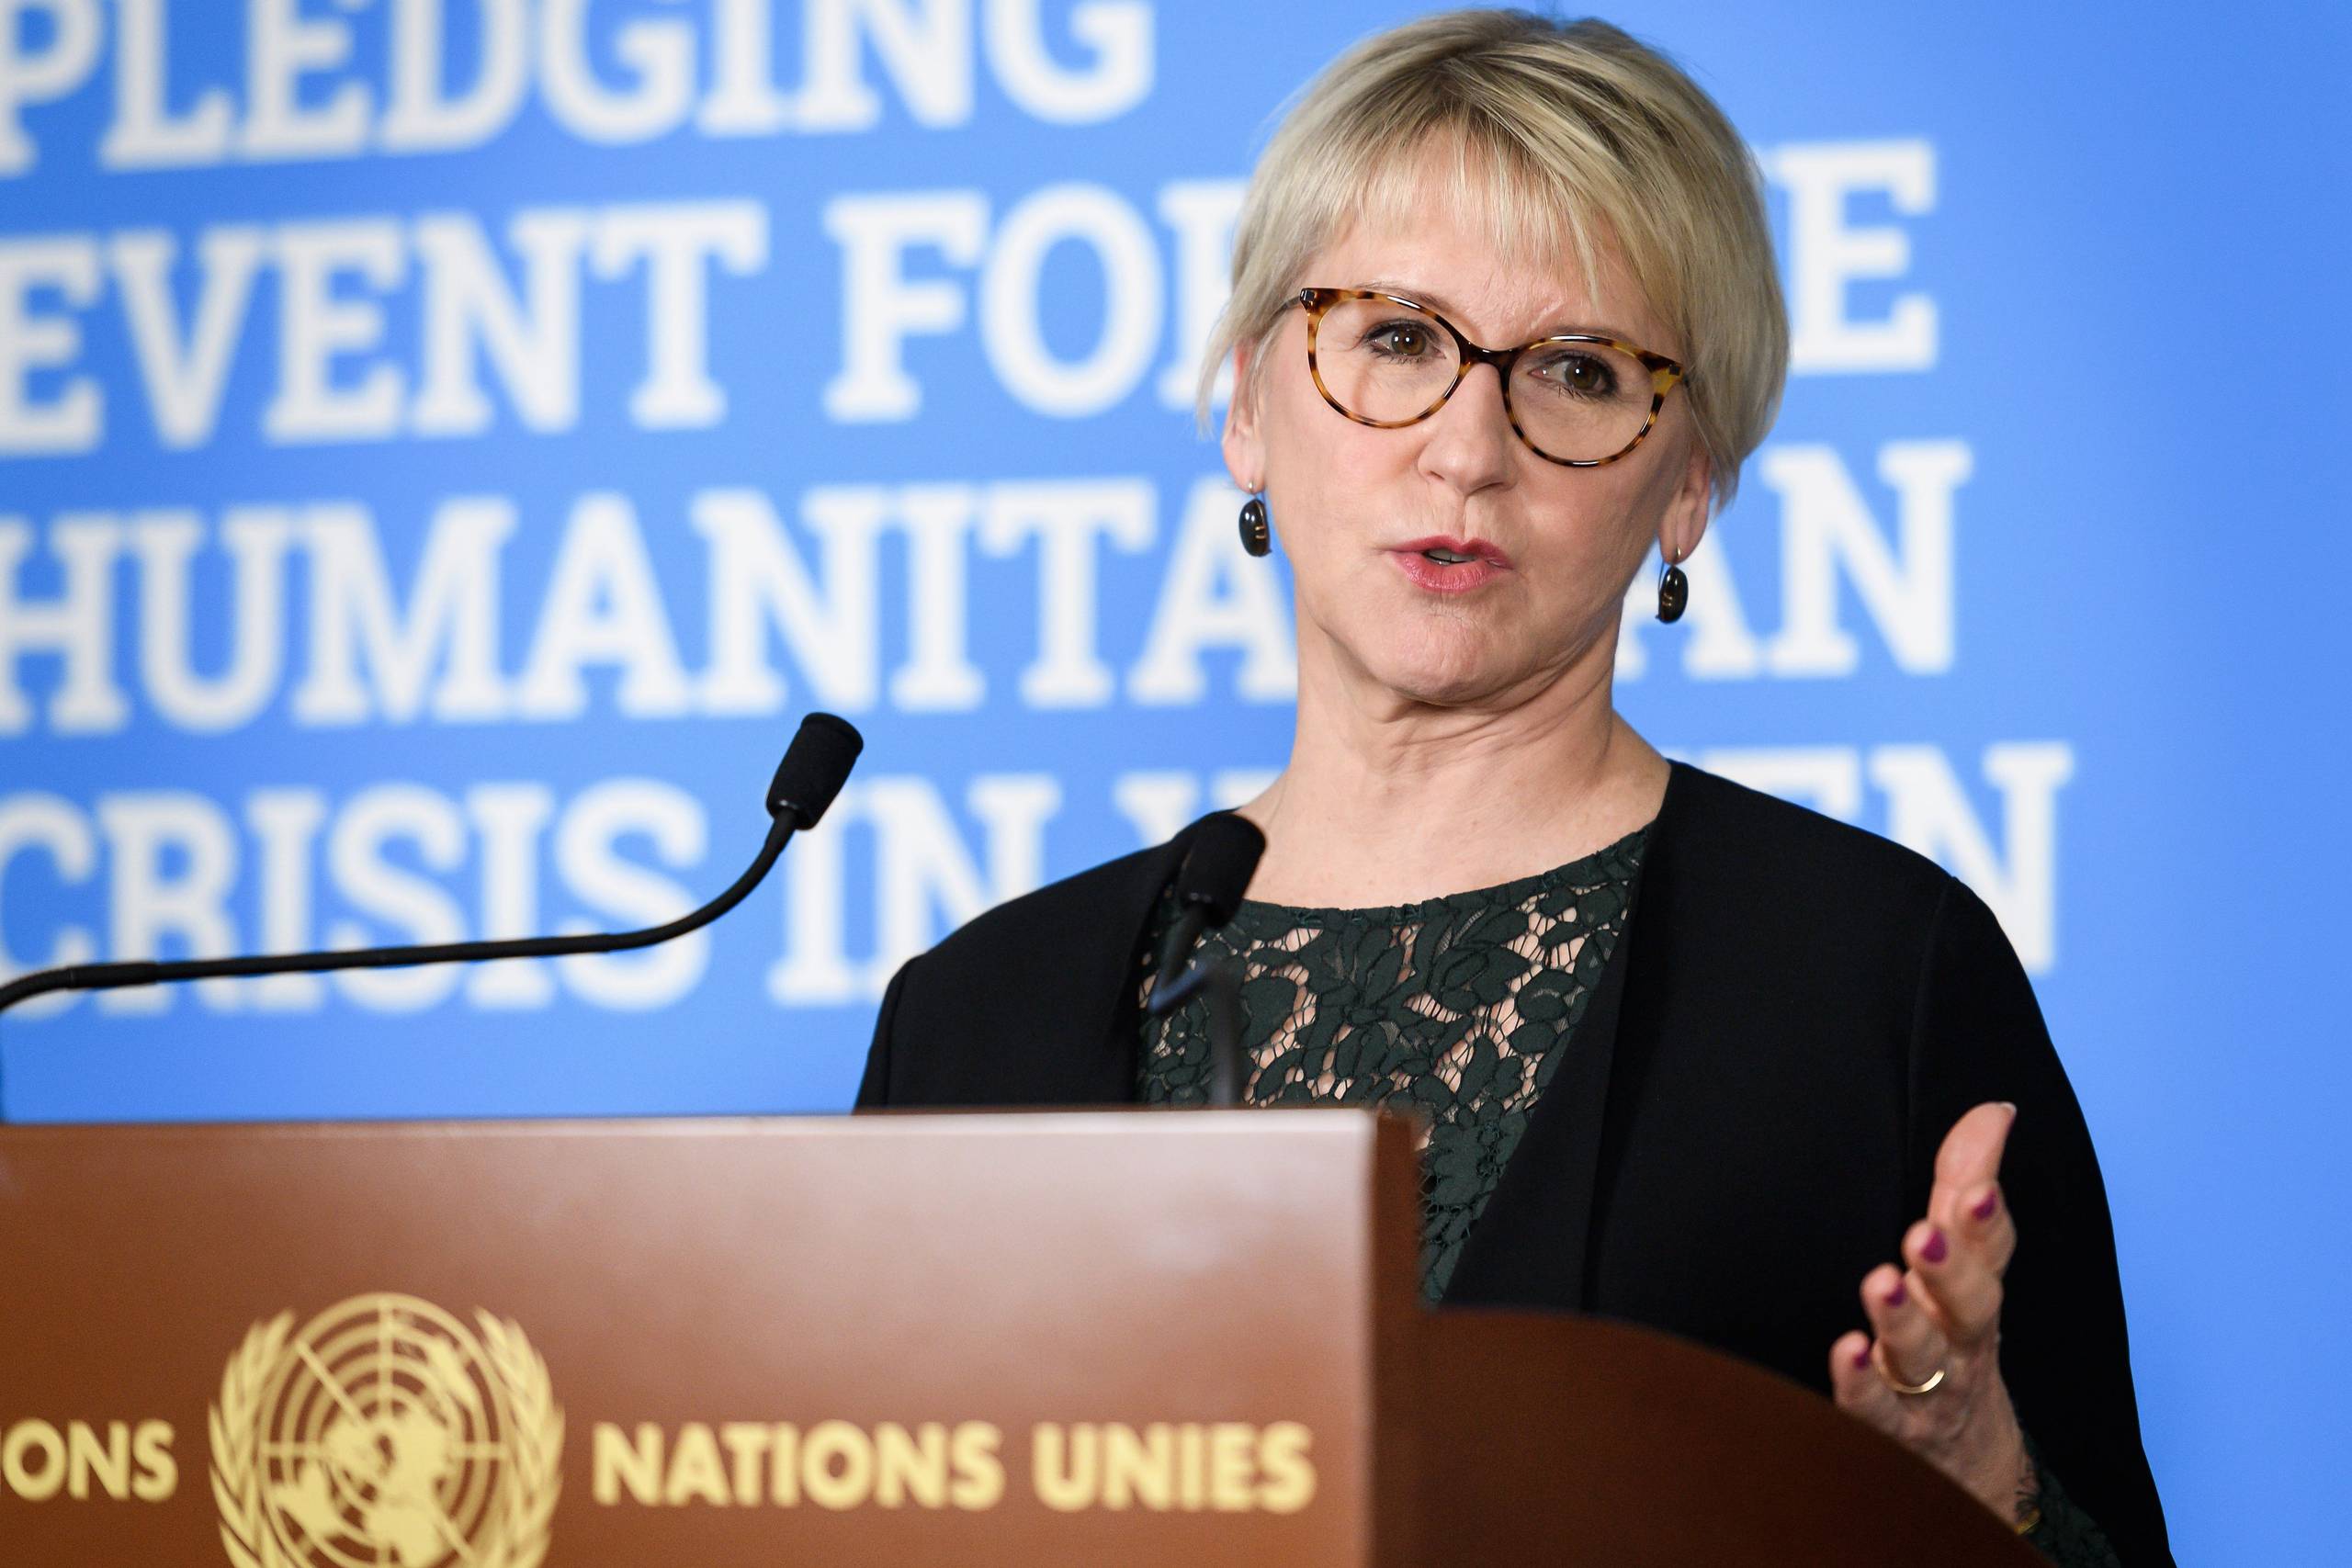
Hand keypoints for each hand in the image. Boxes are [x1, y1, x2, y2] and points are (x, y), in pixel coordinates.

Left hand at [1829, 1101, 2034, 1522]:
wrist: (1965, 1467)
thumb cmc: (1955, 1345)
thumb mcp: (1965, 1267)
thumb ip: (1964, 1186)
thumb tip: (1993, 1112)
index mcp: (1974, 1294)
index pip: (1990, 1254)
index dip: (1984, 1223)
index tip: (1975, 1191)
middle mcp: (1958, 1341)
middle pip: (1967, 1306)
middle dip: (1951, 1269)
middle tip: (1925, 1234)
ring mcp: (1927, 1391)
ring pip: (1922, 1357)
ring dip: (1902, 1321)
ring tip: (1882, 1283)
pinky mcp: (1890, 1432)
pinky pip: (1875, 1411)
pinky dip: (1862, 1385)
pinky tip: (1847, 1353)